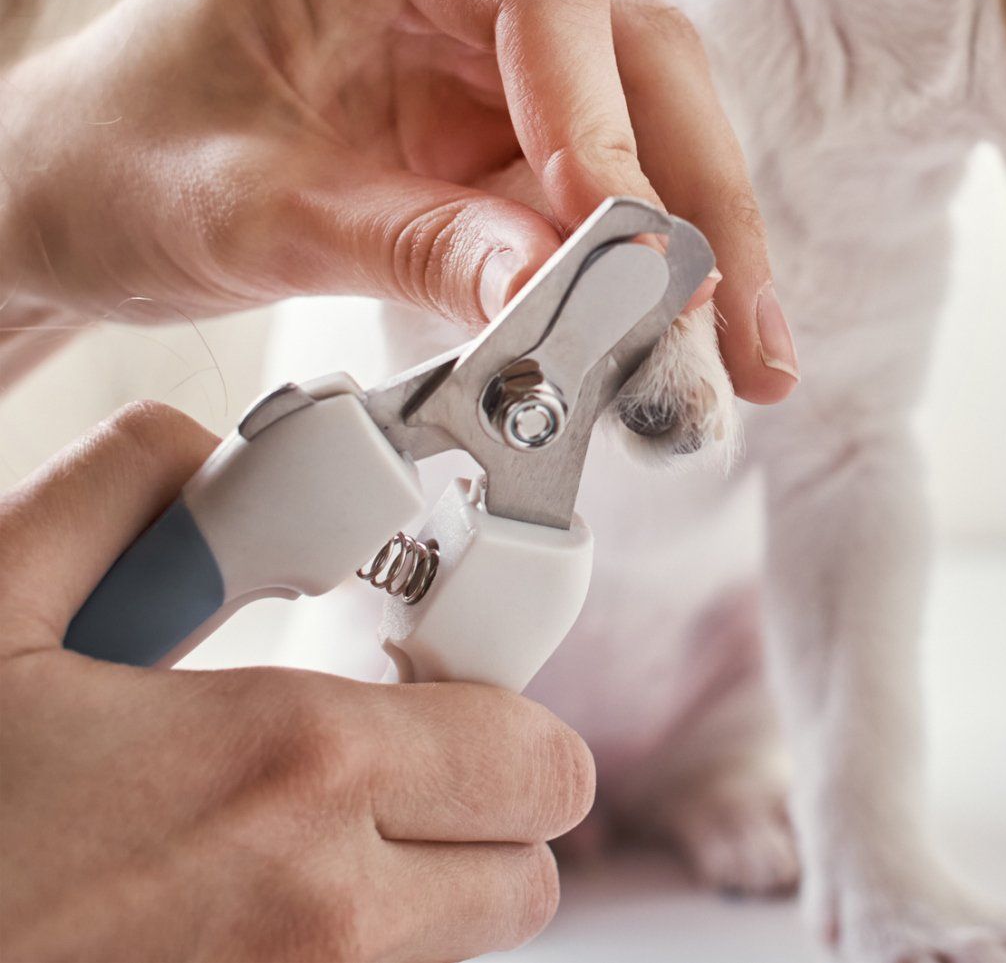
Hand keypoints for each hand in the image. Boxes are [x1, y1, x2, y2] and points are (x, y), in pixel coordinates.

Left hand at [0, 0, 795, 402]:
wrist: (59, 195)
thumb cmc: (112, 168)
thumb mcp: (250, 215)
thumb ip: (416, 247)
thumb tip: (567, 302)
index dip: (609, 127)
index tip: (635, 255)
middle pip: (635, 52)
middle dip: (701, 200)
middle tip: (748, 332)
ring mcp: (481, 26)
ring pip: (645, 115)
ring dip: (691, 242)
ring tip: (736, 360)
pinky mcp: (498, 101)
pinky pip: (600, 171)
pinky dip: (636, 262)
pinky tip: (671, 335)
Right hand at [0, 402, 595, 960]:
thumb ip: (105, 498)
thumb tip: (192, 452)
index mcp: (291, 771)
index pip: (539, 755)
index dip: (498, 708)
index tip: (428, 683)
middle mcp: (325, 913)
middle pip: (528, 868)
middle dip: (482, 805)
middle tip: (378, 756)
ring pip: (454, 945)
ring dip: (414, 882)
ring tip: (283, 828)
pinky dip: (337, 945)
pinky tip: (224, 897)